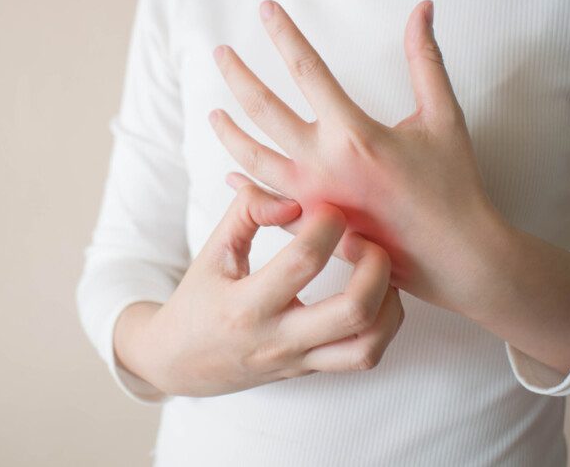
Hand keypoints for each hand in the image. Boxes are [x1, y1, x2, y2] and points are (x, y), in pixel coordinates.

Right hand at [114, 183, 403, 397]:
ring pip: (368, 344)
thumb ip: (246, 213)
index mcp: (245, 306)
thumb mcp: (212, 251)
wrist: (181, 362)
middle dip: (374, 265)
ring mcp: (299, 361)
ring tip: (376, 269)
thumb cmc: (197, 301)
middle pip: (353, 311)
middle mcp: (277, 339)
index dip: (325, 224)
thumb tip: (292, 198)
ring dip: (387, 301)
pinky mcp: (312, 370)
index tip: (327, 206)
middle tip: (364, 238)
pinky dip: (383, 325)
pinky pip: (363, 356)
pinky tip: (375, 295)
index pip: (302, 262)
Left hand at [208, 0, 508, 316]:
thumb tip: (422, 8)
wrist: (455, 257)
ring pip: (254, 159)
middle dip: (238, 77)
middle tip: (220, 54)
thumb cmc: (452, 186)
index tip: (266, 9)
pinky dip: (246, 187)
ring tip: (213, 115)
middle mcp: (322, 164)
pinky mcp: (312, 226)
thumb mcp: (443, 116)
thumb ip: (426, 60)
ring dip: (230, 134)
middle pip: (264, 110)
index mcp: (354, 133)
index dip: (284, 33)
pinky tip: (231, 175)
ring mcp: (311, 198)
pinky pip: (267, 204)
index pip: (306, 69)